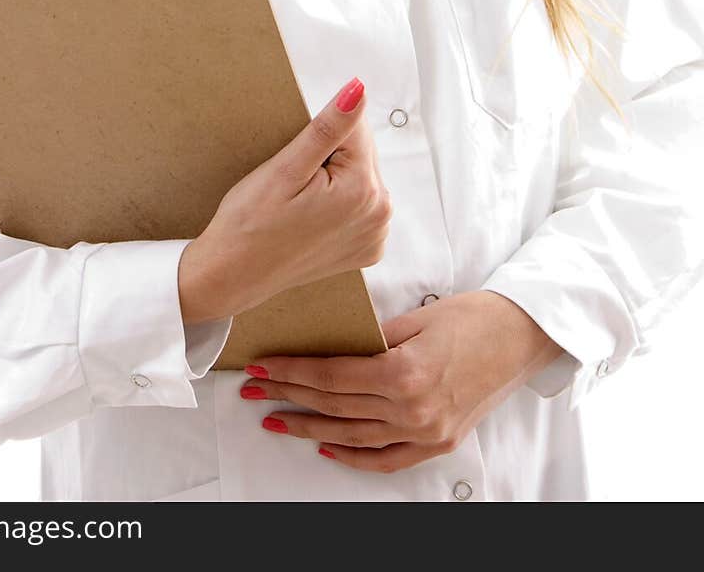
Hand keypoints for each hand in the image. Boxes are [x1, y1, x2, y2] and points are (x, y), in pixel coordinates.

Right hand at [179, 78, 391, 322]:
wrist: (232, 275)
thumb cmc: (250, 222)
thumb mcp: (285, 169)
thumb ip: (328, 127)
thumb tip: (358, 90)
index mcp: (364, 191)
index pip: (355, 127)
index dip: (320, 134)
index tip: (296, 161)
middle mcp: (380, 214)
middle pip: (362, 152)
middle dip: (330, 155)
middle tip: (293, 183)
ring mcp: (375, 235)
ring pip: (360, 176)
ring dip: (335, 177)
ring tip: (299, 200)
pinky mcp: (367, 248)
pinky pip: (359, 204)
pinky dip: (338, 202)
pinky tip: (310, 215)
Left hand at [238, 290, 565, 471]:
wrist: (521, 338)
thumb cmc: (473, 318)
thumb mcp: (416, 318)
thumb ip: (372, 337)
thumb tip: (331, 345)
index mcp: (404, 373)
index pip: (331, 376)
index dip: (291, 372)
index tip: (260, 366)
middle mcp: (413, 409)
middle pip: (335, 406)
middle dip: (289, 396)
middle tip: (254, 389)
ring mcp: (426, 432)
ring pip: (353, 436)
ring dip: (310, 428)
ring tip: (276, 419)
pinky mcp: (438, 443)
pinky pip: (386, 459)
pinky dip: (353, 455)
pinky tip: (327, 446)